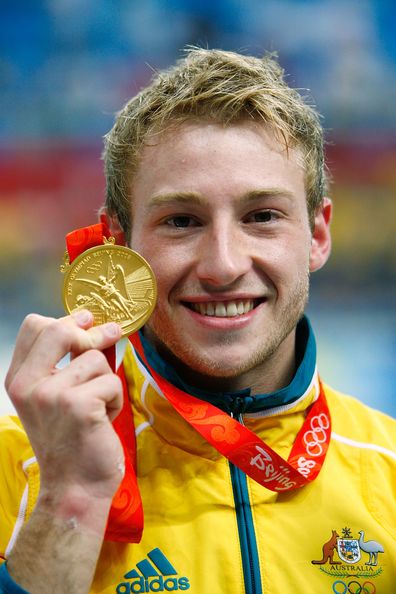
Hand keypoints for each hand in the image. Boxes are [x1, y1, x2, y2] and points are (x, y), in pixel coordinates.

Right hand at [5, 311, 123, 520]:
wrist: (74, 486)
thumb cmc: (70, 440)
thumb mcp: (53, 398)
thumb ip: (63, 364)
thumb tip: (94, 325)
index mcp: (18, 380)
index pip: (34, 326)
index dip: (66, 319)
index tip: (86, 321)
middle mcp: (29, 384)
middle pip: (62, 329)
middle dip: (93, 333)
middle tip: (110, 335)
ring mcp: (52, 394)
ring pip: (96, 359)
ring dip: (106, 382)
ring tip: (96, 408)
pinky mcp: (79, 405)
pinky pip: (111, 382)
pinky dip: (114, 401)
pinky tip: (102, 421)